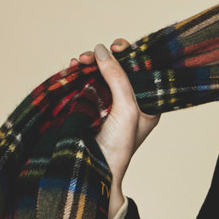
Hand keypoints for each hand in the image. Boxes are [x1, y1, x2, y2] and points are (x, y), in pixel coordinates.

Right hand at [68, 39, 159, 217]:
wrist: (95, 171)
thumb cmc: (119, 145)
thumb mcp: (126, 108)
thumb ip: (118, 77)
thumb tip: (102, 50)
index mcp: (147, 104)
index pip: (141, 70)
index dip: (130, 54)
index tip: (117, 46)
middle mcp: (129, 102)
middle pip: (118, 69)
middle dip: (104, 58)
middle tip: (89, 56)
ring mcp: (108, 104)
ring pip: (99, 74)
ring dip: (89, 64)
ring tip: (77, 62)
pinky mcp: (89, 107)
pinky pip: (85, 84)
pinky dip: (78, 74)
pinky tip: (72, 68)